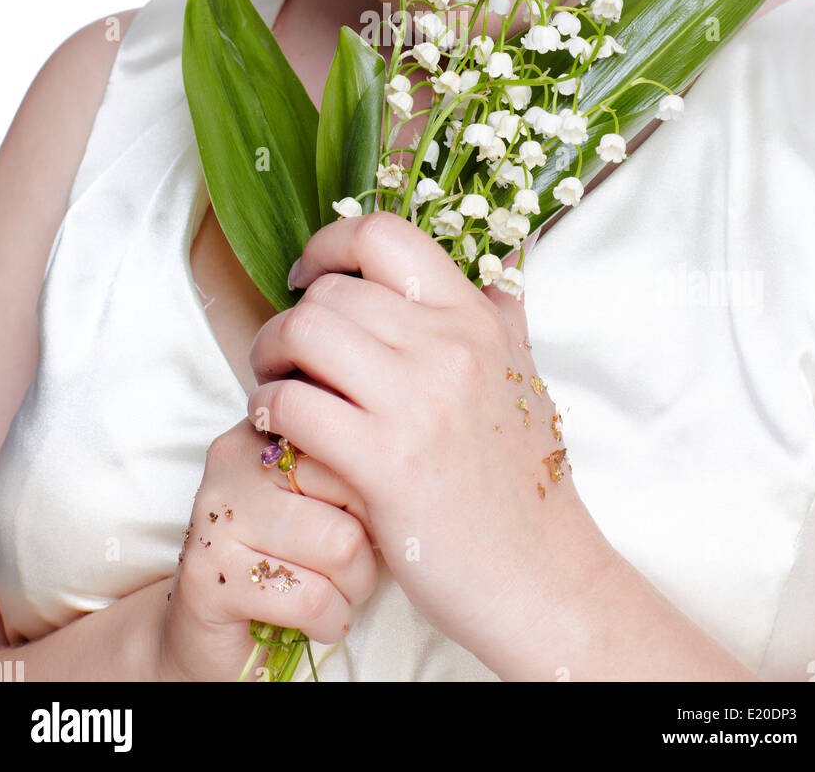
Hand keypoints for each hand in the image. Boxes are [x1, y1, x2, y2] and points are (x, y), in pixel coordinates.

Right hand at [156, 417, 378, 681]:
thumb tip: (407, 449)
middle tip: (352, 564)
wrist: (219, 633)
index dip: (375, 489)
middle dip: (371, 540)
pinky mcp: (209, 575)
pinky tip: (319, 620)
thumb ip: (351, 462)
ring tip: (337, 592)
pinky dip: (332, 620)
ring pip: (341, 545)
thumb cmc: (291, 558)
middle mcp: (234, 457)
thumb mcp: (323, 497)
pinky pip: (312, 597)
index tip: (362, 517)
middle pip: (353, 486)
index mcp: (265, 425)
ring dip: (355, 586)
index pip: (353, 434)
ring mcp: (217, 514)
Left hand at [247, 211, 614, 678]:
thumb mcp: (526, 380)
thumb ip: (505, 317)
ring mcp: (417, 401)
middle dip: (289, 319)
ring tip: (275, 389)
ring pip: (303, 333)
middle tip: (283, 356)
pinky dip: (270, 411)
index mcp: (476, 317)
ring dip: (270, 359)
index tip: (309, 277)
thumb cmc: (526, 485)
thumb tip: (501, 264)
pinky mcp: (385, 462)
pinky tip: (278, 430)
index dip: (329, 244)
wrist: (545, 580)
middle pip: (331, 290)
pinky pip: (295, 404)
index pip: (383, 235)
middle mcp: (448, 345)